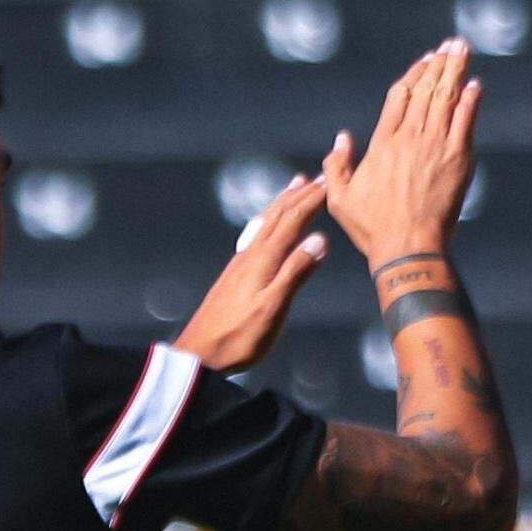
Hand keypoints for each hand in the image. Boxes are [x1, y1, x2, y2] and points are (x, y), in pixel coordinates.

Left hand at [178, 177, 328, 372]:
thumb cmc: (239, 337)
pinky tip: (268, 224)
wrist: (201, 352)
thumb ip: (296, 272)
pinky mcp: (235, 273)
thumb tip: (320, 239)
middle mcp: (251, 254)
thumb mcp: (273, 307)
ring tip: (294, 186)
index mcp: (263, 259)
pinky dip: (270, 219)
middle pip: (278, 215)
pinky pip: (257, 233)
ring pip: (266, 222)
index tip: (330, 184)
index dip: (312, 201)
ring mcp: (241, 262)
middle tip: (319, 178)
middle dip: (300, 195)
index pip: (292, 221)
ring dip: (283, 202)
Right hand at [322, 41, 479, 275]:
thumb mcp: (339, 198)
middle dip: (440, 63)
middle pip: (426, 88)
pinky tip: (476, 84)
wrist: (409, 247)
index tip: (424, 60)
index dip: (414, 74)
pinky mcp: (459, 159)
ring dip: (456, 70)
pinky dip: (471, 100)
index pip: (399, 95)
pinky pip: (466, 120)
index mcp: (382, 142)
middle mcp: (410, 136)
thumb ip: (337, 164)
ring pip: (447, 97)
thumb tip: (342, 137)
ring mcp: (436, 145)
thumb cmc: (373, 228)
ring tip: (463, 50)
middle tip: (451, 44)